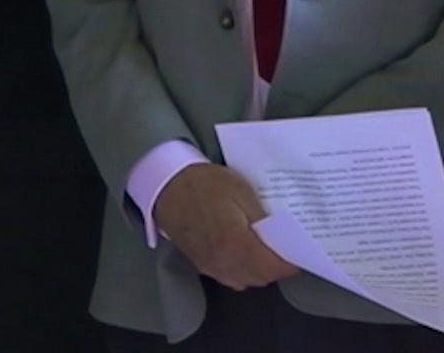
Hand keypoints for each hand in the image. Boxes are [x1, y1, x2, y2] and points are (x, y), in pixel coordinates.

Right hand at [153, 163, 299, 289]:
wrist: (165, 185)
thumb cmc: (204, 184)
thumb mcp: (242, 191)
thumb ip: (265, 220)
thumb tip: (283, 238)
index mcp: (237, 244)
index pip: (275, 267)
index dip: (292, 261)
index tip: (301, 250)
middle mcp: (224, 262)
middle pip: (262, 278)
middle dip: (277, 267)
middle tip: (285, 248)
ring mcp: (210, 266)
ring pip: (246, 281)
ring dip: (260, 271)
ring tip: (266, 251)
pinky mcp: (200, 264)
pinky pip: (230, 277)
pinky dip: (243, 271)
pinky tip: (243, 254)